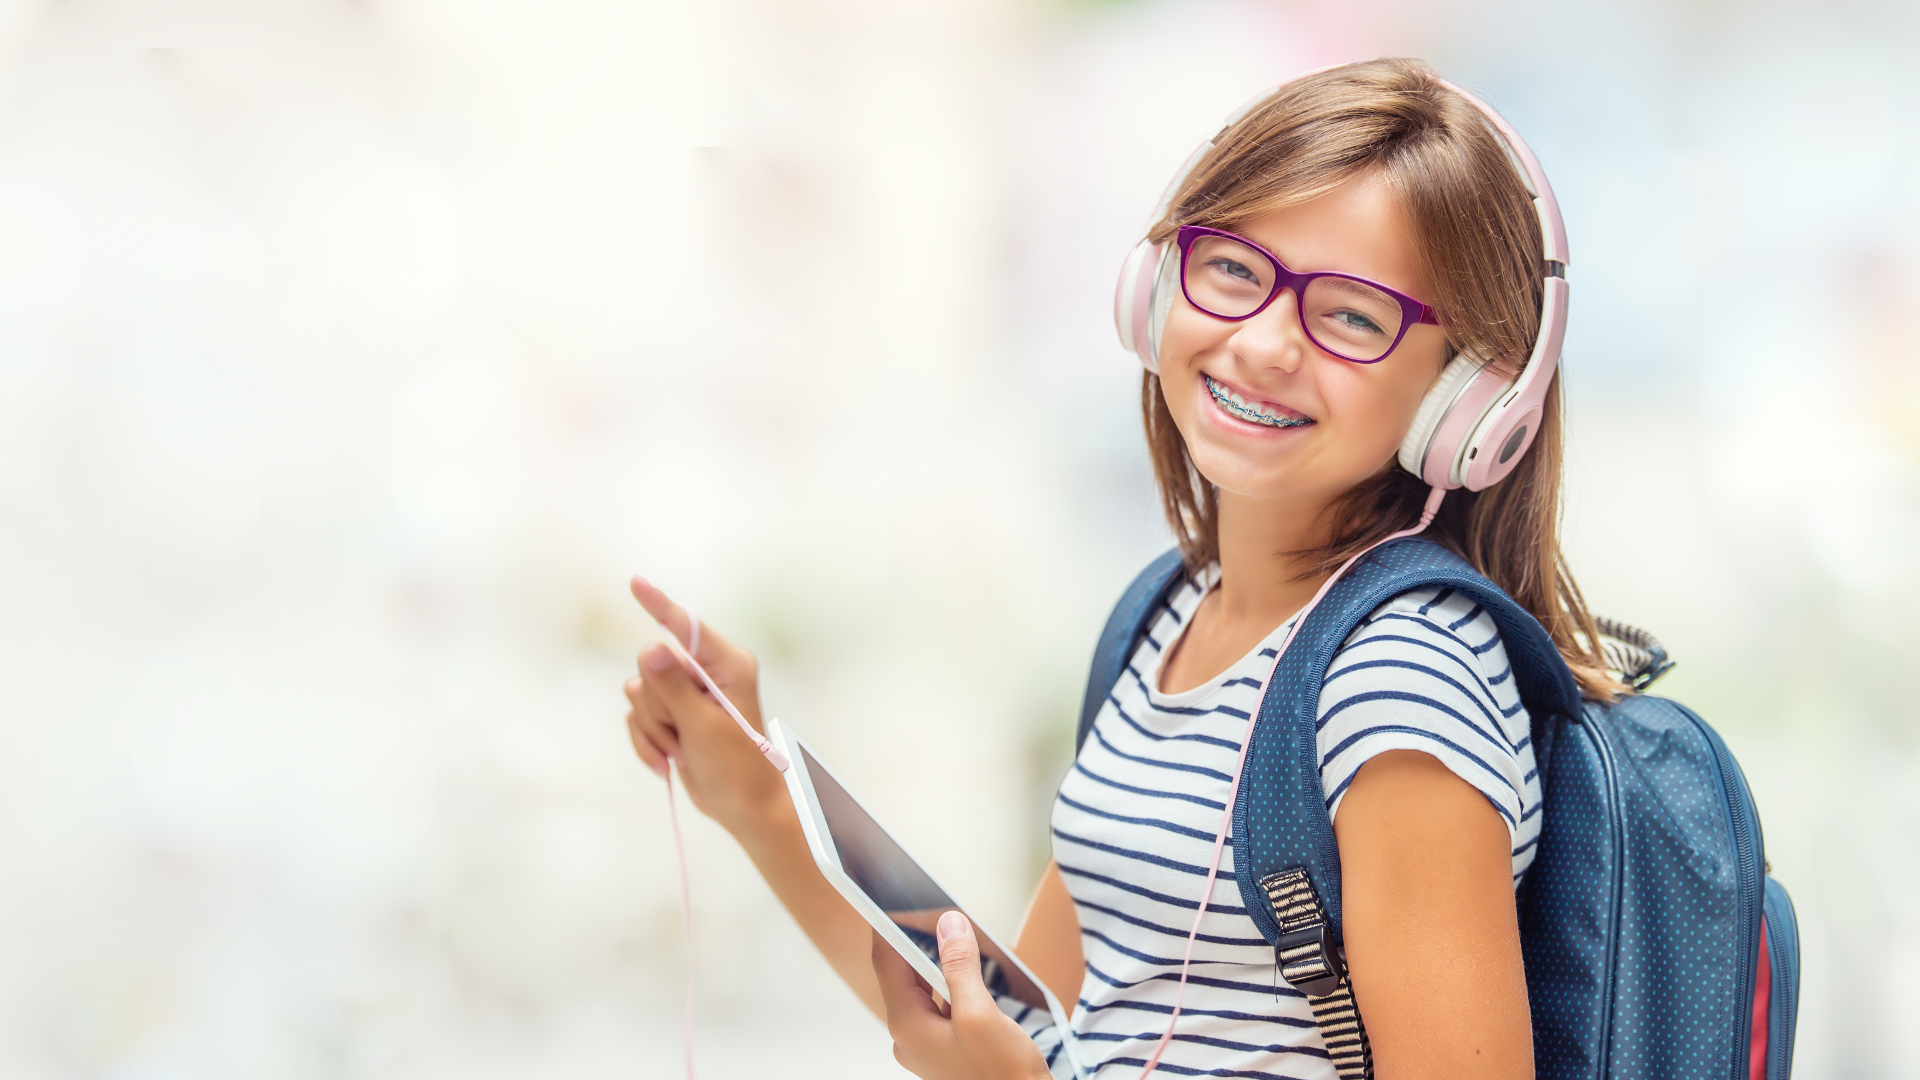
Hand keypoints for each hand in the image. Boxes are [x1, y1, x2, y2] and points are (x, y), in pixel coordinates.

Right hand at [623, 575, 785, 835]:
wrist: (743, 808)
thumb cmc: (739, 768)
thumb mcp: (704, 726)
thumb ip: (673, 687)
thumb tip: (651, 647)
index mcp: (727, 665)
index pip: (685, 628)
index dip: (658, 604)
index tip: (636, 583)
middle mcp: (706, 674)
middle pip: (651, 666)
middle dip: (658, 706)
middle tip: (684, 733)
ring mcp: (687, 696)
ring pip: (639, 693)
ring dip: (653, 729)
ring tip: (682, 749)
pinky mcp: (672, 717)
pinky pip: (637, 717)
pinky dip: (647, 742)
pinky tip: (669, 760)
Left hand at [873, 911, 1052, 1079]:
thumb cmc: (1003, 1075)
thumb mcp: (981, 1014)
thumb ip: (960, 967)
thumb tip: (948, 926)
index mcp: (908, 1026)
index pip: (887, 963)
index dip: (887, 927)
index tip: (887, 899)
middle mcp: (909, 1036)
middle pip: (903, 975)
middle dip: (915, 941)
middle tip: (926, 909)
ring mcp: (925, 1045)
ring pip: (921, 990)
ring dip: (934, 963)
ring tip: (949, 935)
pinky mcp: (944, 1049)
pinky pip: (936, 1007)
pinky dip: (947, 985)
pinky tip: (965, 974)